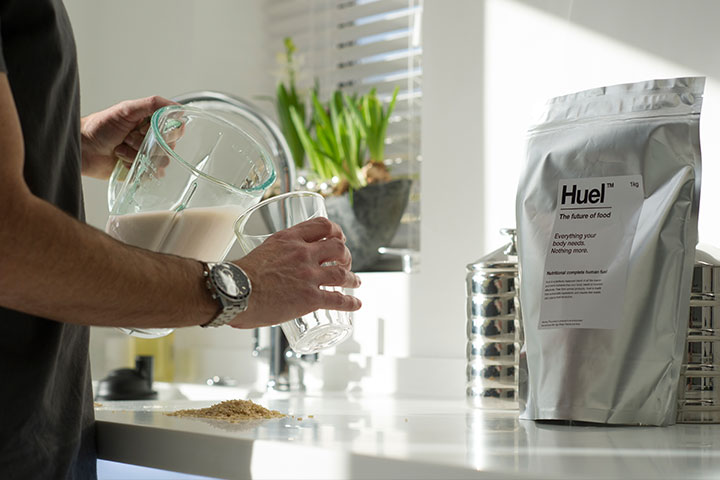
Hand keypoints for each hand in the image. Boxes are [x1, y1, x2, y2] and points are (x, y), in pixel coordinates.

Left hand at [80, 96, 176, 178]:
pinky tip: (122, 161)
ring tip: (121, 149)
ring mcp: (147, 156)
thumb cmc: (99, 127)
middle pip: (169, 147)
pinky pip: (151, 175)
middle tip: (128, 137)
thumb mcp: (126, 109)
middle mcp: (152, 139)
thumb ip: (152, 104)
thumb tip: (176, 106)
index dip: (164, 132)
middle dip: (146, 144)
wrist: (82, 148)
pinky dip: (135, 168)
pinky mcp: (141, 170)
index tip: (147, 130)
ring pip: (160, 162)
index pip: (176, 129)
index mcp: (152, 123)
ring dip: (137, 156)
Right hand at [229, 217, 361, 328]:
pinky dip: (350, 302)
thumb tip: (274, 268)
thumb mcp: (261, 251)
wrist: (234, 292)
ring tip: (355, 282)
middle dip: (345, 254)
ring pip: (342, 273)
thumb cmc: (238, 276)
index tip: (338, 237)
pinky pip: (338, 299)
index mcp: (289, 239)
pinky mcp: (311, 298)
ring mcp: (309, 275)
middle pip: (338, 247)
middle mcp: (303, 253)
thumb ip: (275, 255)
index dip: (335, 231)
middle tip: (345, 262)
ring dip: (352, 278)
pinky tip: (355, 305)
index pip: (321, 225)